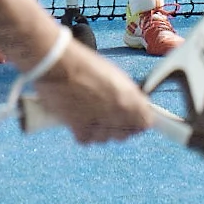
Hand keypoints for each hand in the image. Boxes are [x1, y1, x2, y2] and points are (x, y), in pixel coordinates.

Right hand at [31, 41, 152, 143]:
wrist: (58, 64)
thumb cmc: (83, 64)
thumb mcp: (114, 74)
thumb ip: (127, 93)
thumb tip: (133, 104)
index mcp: (130, 98)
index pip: (145, 122)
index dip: (136, 121)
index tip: (131, 120)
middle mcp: (119, 113)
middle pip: (125, 135)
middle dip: (116, 127)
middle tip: (104, 116)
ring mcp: (101, 123)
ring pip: (104, 139)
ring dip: (97, 130)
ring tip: (86, 112)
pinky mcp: (81, 130)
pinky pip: (86, 140)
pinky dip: (81, 132)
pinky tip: (76, 117)